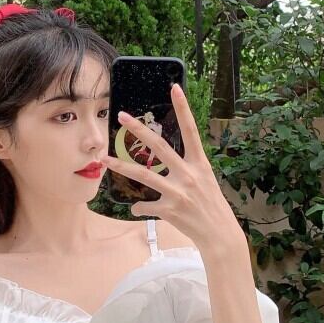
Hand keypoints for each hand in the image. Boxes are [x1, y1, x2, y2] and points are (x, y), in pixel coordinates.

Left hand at [101, 84, 239, 252]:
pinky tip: (136, 209)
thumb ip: (186, 171)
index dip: (183, 109)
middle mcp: (189, 175)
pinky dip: (139, 209)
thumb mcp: (204, 182)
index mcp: (200, 164)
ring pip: (144, 175)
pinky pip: (146, 207)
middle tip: (123, 116)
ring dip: (121, 166)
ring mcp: (178, 192)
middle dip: (140, 130)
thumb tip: (166, 169)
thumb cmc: (211, 207)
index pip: (191, 130)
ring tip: (104, 159)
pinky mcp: (169, 210)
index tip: (174, 88)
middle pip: (159, 147)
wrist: (219, 234)